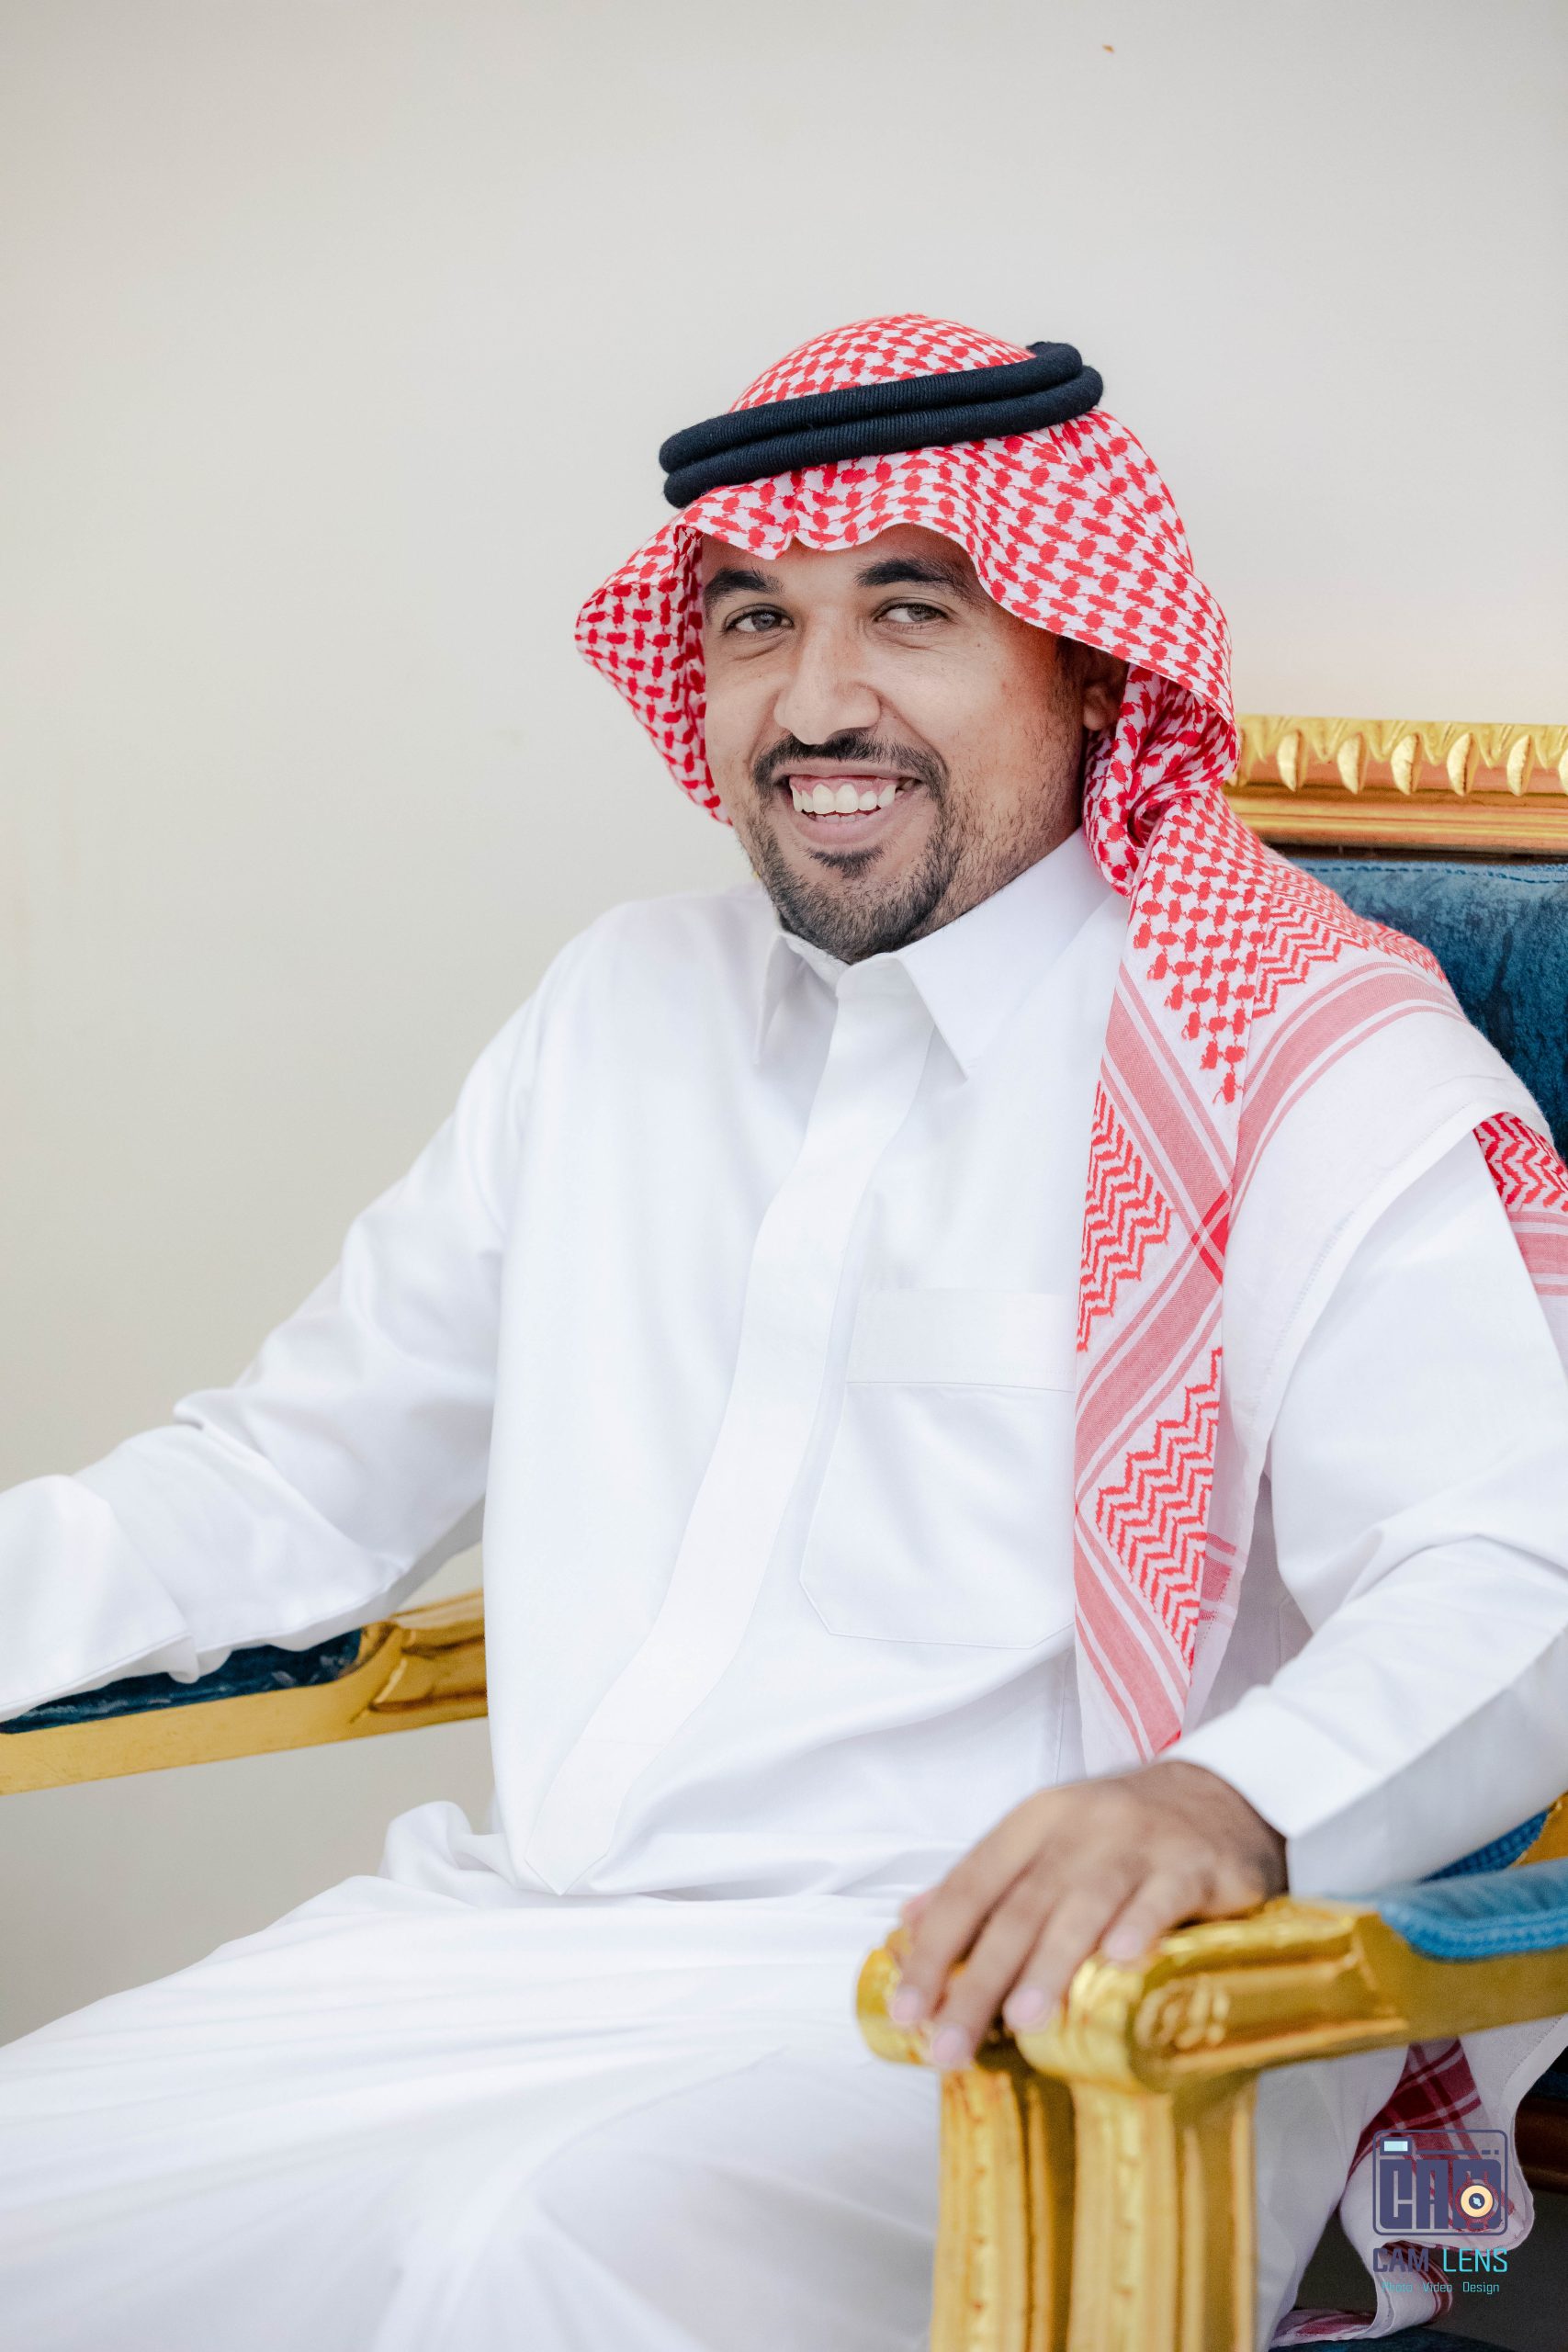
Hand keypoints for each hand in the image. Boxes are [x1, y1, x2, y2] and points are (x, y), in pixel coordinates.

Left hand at [887, 1760, 1286, 2069]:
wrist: (1222, 1792)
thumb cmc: (1121, 1833)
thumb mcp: (1046, 1839)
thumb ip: (983, 1881)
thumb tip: (908, 1923)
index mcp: (1033, 1823)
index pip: (970, 1887)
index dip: (934, 1950)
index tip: (907, 2011)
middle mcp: (1079, 1827)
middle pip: (1019, 1909)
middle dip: (978, 1981)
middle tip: (948, 2045)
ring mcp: (1138, 1843)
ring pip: (1084, 1903)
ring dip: (1051, 1962)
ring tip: (1021, 2022)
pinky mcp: (1193, 1864)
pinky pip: (1162, 1895)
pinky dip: (1140, 1925)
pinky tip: (1119, 1962)